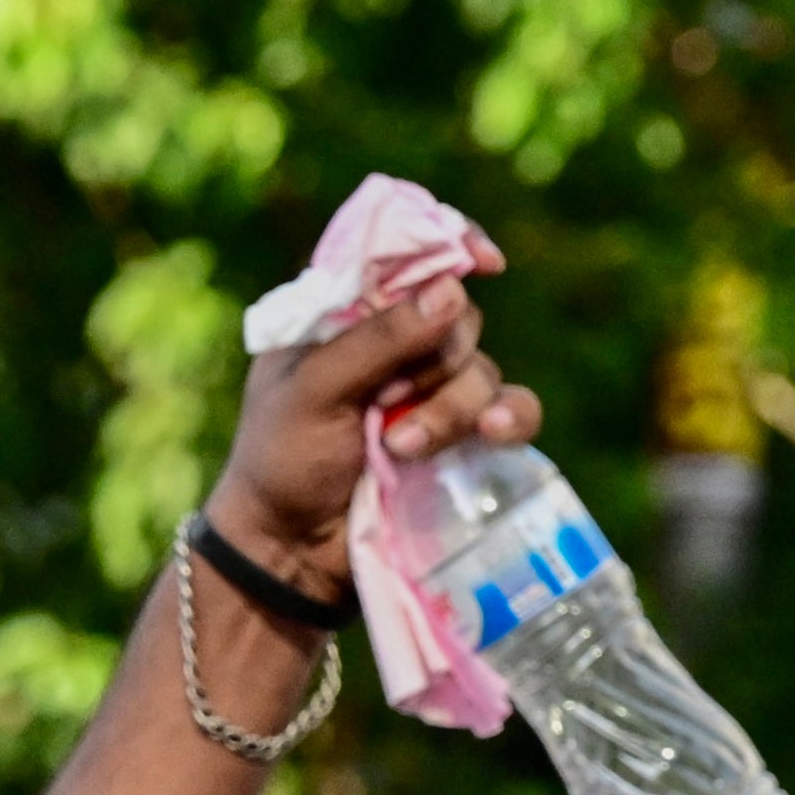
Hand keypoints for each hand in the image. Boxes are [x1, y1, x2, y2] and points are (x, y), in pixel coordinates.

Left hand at [203, 274, 542, 599]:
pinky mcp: (459, 443)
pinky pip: (510, 412)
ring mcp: (431, 393)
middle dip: (436, 360)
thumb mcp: (314, 390)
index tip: (481, 259)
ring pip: (482, 369)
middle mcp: (396, 343)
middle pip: (457, 317)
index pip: (406, 252)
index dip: (449, 242)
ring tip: (403, 450)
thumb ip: (379, 338)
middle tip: (389, 402)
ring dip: (452, 408)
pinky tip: (494, 435)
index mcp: (349, 312)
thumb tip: (453, 290)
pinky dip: (509, 418)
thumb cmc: (283, 461)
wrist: (292, 552)